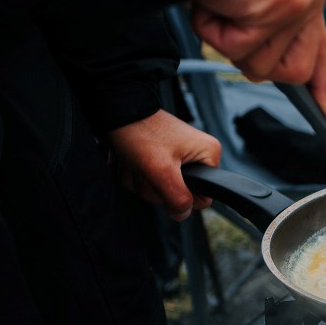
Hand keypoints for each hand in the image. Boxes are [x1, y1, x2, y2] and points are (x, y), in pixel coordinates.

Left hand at [104, 110, 221, 220]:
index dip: (180, 197)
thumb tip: (183, 214)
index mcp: (208, 155)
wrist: (117, 110)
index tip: (164, 180)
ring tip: (133, 160)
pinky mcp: (160, 155)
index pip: (203, 198)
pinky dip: (134, 173)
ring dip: (139, 180)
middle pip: (177, 194)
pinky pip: (147, 179)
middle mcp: (197, 154)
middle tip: (144, 167)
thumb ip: (177, 197)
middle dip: (153, 186)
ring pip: (158, 188)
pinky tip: (129, 159)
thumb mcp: (162, 171)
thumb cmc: (140, 132)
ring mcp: (177, 155)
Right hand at [190, 0, 325, 119]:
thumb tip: (264, 67)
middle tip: (233, 27)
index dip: (321, 82)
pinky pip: (240, 49)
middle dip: (257, 62)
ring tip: (220, 5)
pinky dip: (213, 32)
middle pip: (295, 70)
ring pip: (264, 66)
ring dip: (229, 45)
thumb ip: (264, 27)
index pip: (319, 44)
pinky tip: (214, 1)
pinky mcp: (281, 7)